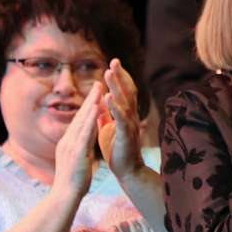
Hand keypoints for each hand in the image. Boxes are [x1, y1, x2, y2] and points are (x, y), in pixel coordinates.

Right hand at [53, 81, 102, 198]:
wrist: (65, 196)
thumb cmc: (74, 182)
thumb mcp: (78, 161)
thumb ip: (81, 150)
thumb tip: (85, 145)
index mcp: (69, 143)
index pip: (80, 121)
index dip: (88, 106)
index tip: (96, 93)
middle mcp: (68, 140)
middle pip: (80, 115)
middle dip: (90, 99)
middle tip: (98, 83)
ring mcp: (71, 145)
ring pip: (82, 120)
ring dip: (91, 104)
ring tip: (99, 90)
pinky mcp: (76, 152)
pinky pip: (85, 133)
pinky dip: (91, 120)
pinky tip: (97, 111)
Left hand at [98, 59, 144, 179]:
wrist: (127, 171)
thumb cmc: (118, 150)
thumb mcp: (108, 129)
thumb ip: (106, 116)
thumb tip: (100, 105)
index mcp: (126, 115)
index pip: (125, 92)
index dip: (120, 77)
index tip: (114, 63)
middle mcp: (131, 117)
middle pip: (127, 91)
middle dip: (120, 76)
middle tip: (114, 61)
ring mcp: (130, 125)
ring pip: (124, 102)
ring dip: (116, 86)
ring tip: (108, 73)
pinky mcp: (126, 135)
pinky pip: (121, 119)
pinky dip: (115, 107)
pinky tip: (108, 97)